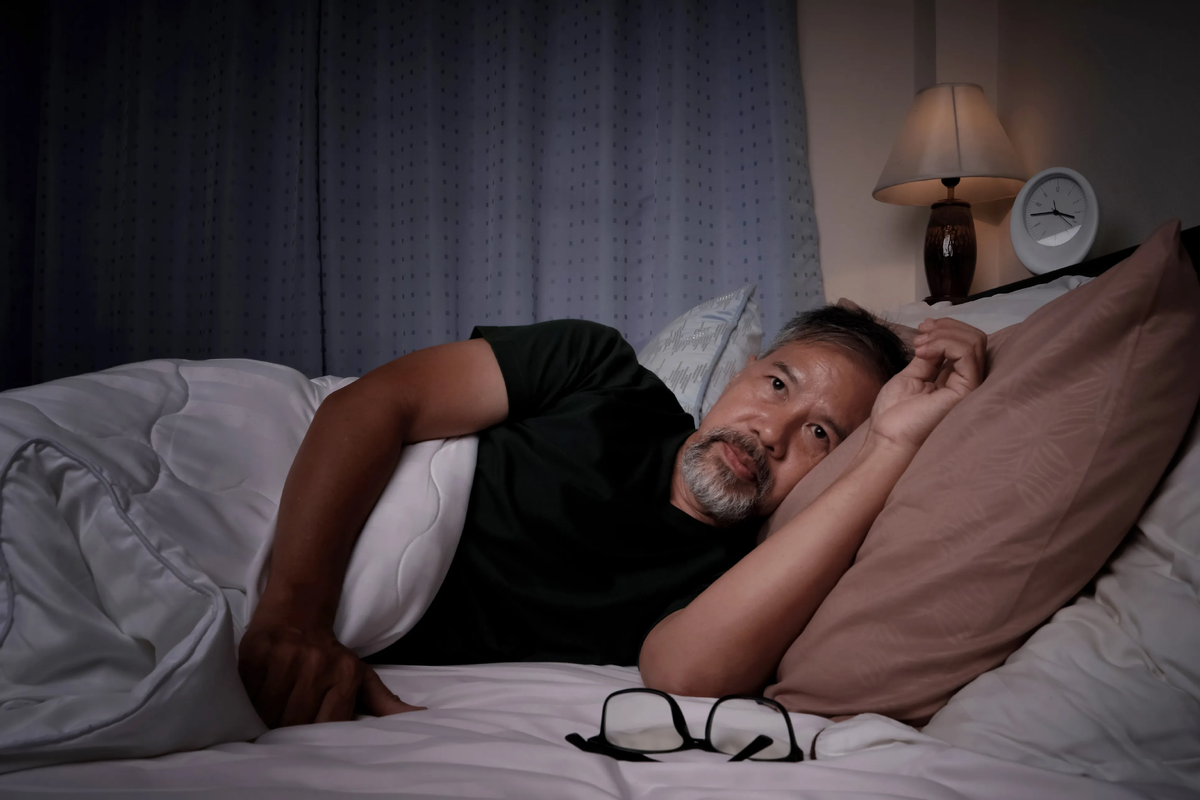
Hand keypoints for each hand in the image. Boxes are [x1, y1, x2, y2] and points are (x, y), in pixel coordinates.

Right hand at [238, 613, 422, 727]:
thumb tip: (422, 720)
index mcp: (344, 675)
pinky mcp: (257, 653)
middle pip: (294, 723)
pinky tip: (249, 706)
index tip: (304, 744)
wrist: (297, 611)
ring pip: (268, 712)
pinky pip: (247, 694)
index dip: (312, 739)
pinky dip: (245, 706)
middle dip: (285, 734)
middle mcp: (317, 665)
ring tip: (263, 723)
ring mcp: (286, 658)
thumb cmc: (329, 653)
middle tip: (279, 736)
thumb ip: (386, 704)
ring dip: (262, 723)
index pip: (326, 726)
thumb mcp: (362, 675)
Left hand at [867, 318, 985, 451]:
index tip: (921, 330)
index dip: (945, 328)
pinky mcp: (967, 390)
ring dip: (943, 335)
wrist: (888, 436)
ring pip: (974, 341)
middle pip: (974, 338)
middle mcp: (966, 380)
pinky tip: (924, 352)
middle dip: (946, 327)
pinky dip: (945, 343)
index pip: (964, 342)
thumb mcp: (912, 374)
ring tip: (920, 345)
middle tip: (920, 336)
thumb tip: (935, 334)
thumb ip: (929, 356)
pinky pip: (967, 353)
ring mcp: (969, 385)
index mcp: (953, 377)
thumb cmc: (895, 412)